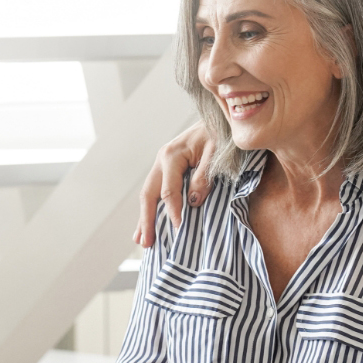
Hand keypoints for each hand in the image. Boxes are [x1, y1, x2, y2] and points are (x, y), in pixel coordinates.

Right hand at [135, 122, 214, 247]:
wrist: (219, 118)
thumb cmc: (221, 133)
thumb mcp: (217, 153)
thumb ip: (204, 176)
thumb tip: (193, 202)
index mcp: (172, 155)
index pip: (168, 191)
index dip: (173, 212)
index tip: (179, 230)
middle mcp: (162, 159)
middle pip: (149, 194)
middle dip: (147, 220)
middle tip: (147, 243)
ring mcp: (162, 164)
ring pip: (148, 194)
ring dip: (144, 217)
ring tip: (141, 241)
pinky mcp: (167, 169)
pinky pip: (156, 191)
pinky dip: (151, 209)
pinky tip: (148, 224)